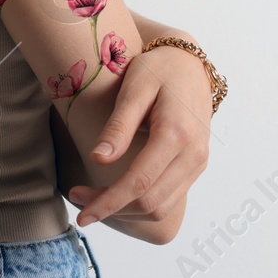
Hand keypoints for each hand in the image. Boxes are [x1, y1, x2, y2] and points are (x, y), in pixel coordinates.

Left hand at [64, 39, 214, 231]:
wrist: (190, 63)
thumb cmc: (158, 69)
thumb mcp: (134, 88)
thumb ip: (118, 126)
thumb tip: (97, 159)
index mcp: (176, 133)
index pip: (139, 183)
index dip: (108, 203)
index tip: (81, 215)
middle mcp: (193, 154)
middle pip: (150, 204)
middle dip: (112, 209)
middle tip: (79, 201)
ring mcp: (198, 163)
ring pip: (162, 208)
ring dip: (126, 213)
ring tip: (93, 199)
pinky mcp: (195, 166)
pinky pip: (169, 199)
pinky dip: (141, 206)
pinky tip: (117, 195)